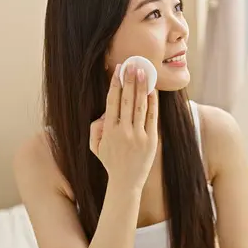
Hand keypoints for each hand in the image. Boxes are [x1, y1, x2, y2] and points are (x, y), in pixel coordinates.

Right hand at [89, 63, 158, 190]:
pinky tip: (153, 91)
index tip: (118, 71)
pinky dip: (153, 103)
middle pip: (127, 100)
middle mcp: (123, 132)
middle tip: (132, 65)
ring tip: (143, 72)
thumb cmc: (111, 163)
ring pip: (140, 106)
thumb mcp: (95, 147)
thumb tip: (104, 114)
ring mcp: (138, 136)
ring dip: (141, 87)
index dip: (115, 85)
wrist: (126, 183)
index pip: (112, 102)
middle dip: (130, 81)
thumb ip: (95, 129)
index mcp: (108, 131)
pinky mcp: (151, 140)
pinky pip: (152, 117)